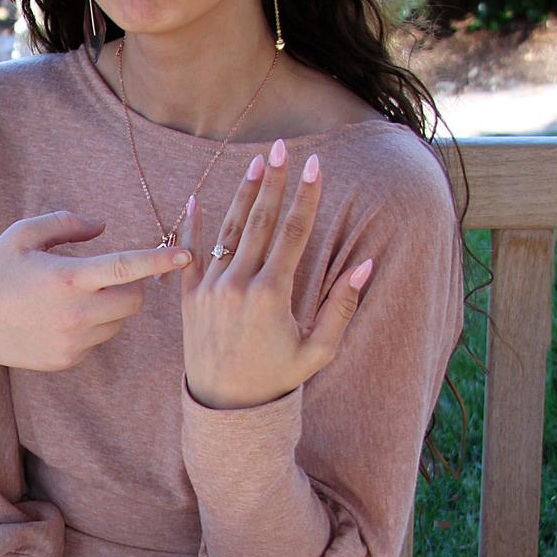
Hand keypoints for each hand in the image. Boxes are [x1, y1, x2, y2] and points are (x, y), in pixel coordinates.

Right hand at [0, 210, 189, 371]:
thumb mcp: (23, 234)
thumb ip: (66, 224)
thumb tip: (102, 226)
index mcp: (68, 277)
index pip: (127, 267)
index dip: (160, 260)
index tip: (187, 254)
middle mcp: (75, 313)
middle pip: (134, 302)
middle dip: (131, 287)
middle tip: (107, 278)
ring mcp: (72, 342)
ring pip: (117, 324)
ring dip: (110, 309)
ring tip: (73, 299)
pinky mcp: (66, 361)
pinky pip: (97, 342)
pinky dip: (90, 329)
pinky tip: (59, 320)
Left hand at [179, 140, 373, 409]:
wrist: (226, 409)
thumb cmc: (278, 379)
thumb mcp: (318, 349)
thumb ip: (342, 306)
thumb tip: (367, 264)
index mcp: (271, 295)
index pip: (293, 233)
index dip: (306, 197)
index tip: (315, 166)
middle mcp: (237, 285)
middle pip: (260, 222)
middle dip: (273, 182)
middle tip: (282, 147)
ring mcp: (210, 290)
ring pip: (228, 231)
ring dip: (242, 194)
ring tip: (255, 163)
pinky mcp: (189, 298)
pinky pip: (190, 255)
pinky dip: (193, 226)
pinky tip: (196, 197)